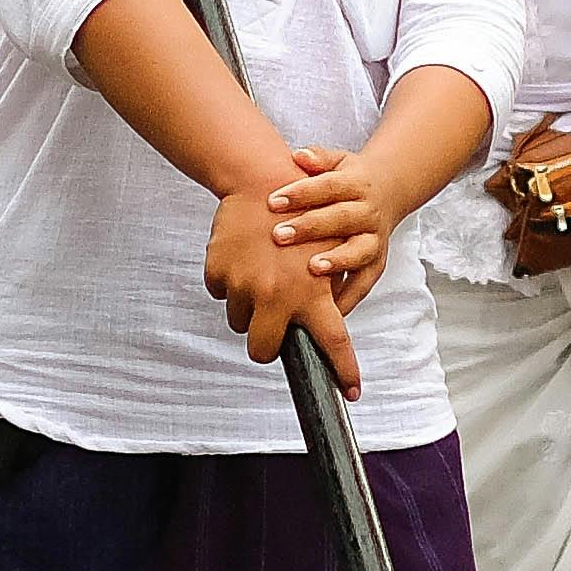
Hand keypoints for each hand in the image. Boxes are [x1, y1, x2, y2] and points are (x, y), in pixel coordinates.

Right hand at [203, 147, 380, 394]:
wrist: (263, 178)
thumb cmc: (307, 213)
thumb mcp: (330, 252)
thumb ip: (327, 290)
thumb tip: (321, 322)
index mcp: (311, 293)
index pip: (333, 343)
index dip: (344, 371)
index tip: (352, 391)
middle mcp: (276, 296)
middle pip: (263, 349)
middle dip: (266, 344)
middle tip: (272, 326)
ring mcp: (243, 285)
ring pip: (240, 319)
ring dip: (248, 305)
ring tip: (260, 272)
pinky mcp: (219, 272)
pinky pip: (221, 292)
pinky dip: (230, 282)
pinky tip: (242, 257)